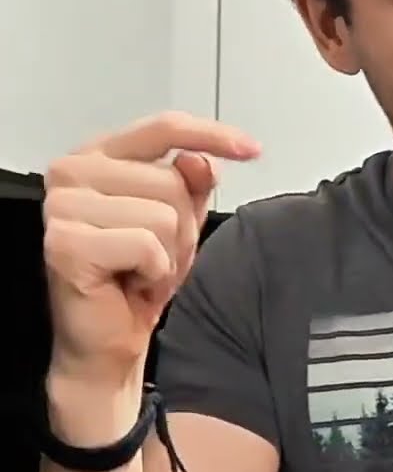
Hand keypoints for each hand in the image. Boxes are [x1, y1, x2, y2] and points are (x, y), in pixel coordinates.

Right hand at [43, 112, 258, 386]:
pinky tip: (131, 284)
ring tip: (142, 272)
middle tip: (156, 259)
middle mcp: (72, 173)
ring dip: (168, 256)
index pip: (162, 128)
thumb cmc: (133, 283)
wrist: (108, 343)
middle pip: (170, 181)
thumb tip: (202, 161)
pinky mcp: (66, 242)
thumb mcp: (178, 226)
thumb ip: (189, 186)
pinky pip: (146, 245)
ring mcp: (64, 206)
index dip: (211, 136)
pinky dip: (153, 273)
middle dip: (182, 231)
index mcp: (97, 157)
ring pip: (163, 215)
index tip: (251, 149)